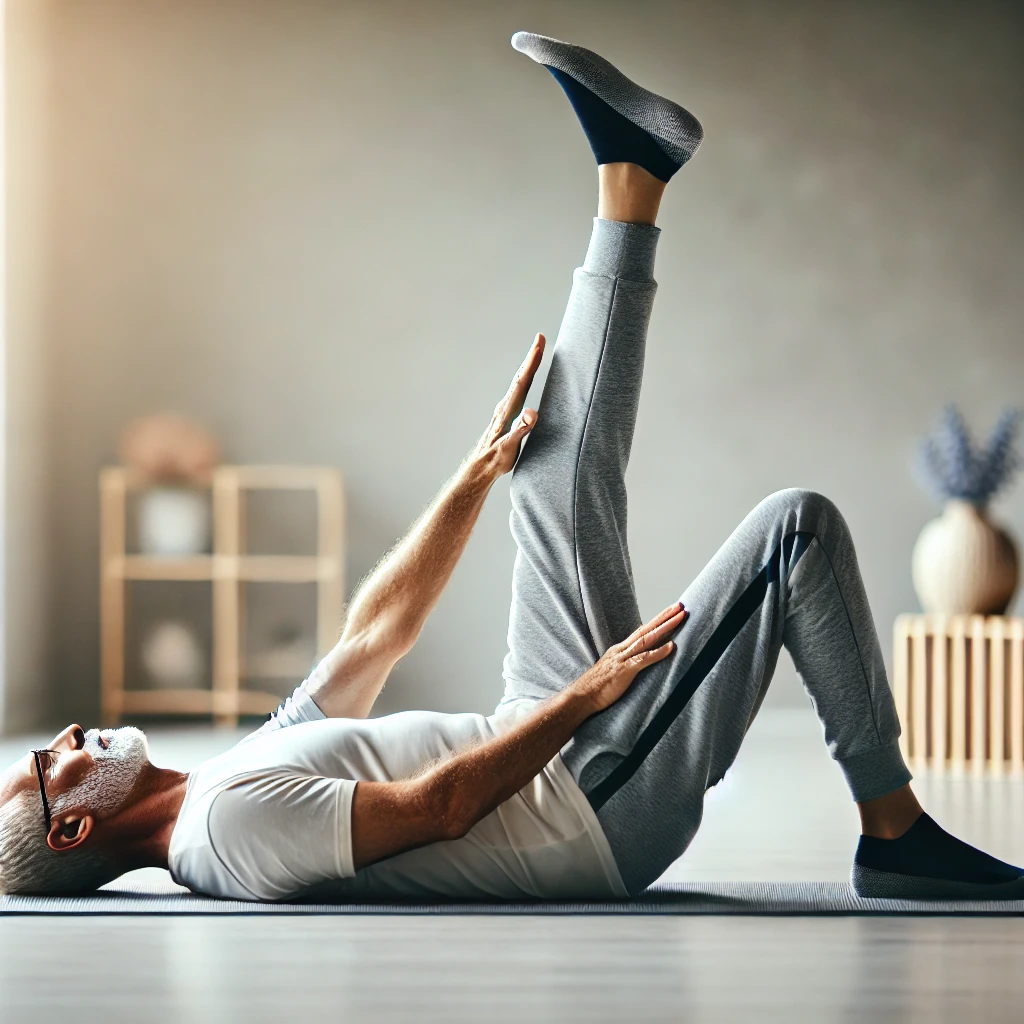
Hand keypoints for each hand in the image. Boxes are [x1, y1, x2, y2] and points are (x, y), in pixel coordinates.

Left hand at [473, 333, 545, 479]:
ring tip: (536, 353)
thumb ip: (520, 430)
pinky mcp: (507, 416)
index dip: (531, 362)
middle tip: (539, 339)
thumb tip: (531, 413)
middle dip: (531, 358)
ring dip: (528, 366)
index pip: (522, 381)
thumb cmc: (495, 459)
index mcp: (507, 409)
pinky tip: (527, 380)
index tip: (538, 344)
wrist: (481, 468)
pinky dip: (525, 380)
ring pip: (519, 383)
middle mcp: (505, 405)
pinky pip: (519, 392)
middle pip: (521, 377)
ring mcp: (506, 410)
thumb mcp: (509, 446)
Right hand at [570, 603, 687, 713]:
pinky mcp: (624, 670)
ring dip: (665, 627)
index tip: (671, 612)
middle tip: (680, 606)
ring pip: (647, 638)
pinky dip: (658, 652)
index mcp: (620, 649)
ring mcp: (623, 658)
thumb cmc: (597, 687)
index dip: (657, 621)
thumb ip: (625, 664)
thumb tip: (639, 663)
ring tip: (680, 617)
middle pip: (646, 629)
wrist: (581, 696)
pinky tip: (671, 646)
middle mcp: (622, 649)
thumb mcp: (613, 670)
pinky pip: (644, 659)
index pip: (642, 631)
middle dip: (664, 616)